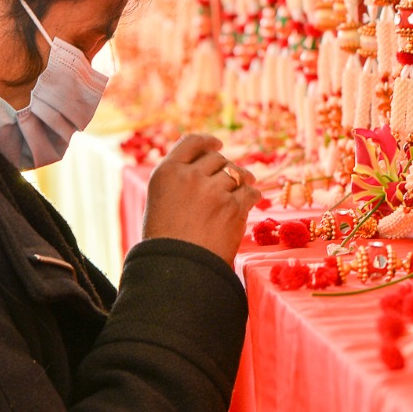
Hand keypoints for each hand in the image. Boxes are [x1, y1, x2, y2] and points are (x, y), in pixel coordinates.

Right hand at [141, 133, 260, 264]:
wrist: (177, 269)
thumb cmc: (165, 241)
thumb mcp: (160, 202)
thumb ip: (178, 181)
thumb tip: (206, 166)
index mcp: (166, 172)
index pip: (191, 142)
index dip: (208, 142)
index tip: (218, 143)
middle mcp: (189, 176)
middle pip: (216, 158)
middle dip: (225, 166)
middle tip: (232, 175)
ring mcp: (212, 191)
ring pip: (235, 173)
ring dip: (243, 178)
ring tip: (247, 183)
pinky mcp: (232, 207)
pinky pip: (250, 192)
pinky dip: (253, 194)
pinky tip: (252, 198)